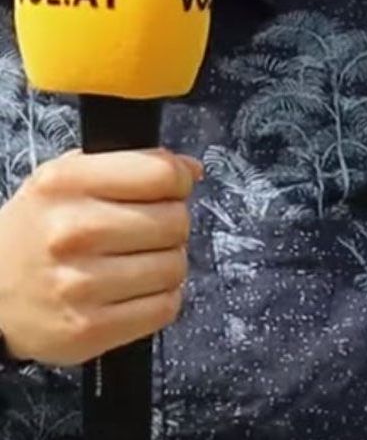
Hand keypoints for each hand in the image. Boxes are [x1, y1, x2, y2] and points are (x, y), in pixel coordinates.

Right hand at [0, 148, 201, 366]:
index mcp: (67, 183)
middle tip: (148, 231)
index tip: (169, 189)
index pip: (161, 174)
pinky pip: (164, 308)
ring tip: (138, 262)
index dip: (177, 181)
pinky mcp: (87, 330)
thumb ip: (134, 164)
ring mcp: (78, 285)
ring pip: (175, 267)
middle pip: (175, 222)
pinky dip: (161, 299)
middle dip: (172, 224)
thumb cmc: (43, 226)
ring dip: (167, 264)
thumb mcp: (72, 177)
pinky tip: (135, 291)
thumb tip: (192, 170)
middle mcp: (71, 232)